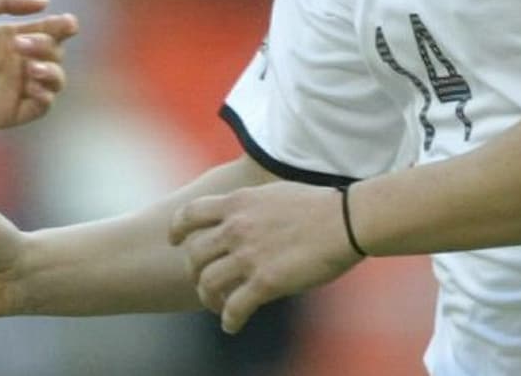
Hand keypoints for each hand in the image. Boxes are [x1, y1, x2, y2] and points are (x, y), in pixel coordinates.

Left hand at [0, 0, 78, 133]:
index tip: (66, 23)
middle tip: (21, 43)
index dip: (62, 26)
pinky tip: (31, 82)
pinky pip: (43, 106)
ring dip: (53, 70)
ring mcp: (14, 89)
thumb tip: (45, 3)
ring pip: (55, 80)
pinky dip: (46, 94)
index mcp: (7, 38)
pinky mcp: (10, 113)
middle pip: (55, 52)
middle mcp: (14, 63)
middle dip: (47, 44)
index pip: (47, 31)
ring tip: (31, 67)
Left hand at [167, 182, 361, 332]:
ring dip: (208, 297)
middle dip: (194, 270)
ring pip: (207, 281)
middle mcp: (236, 227)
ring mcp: (248, 255)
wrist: (346, 219)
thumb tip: (239, 215)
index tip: (174, 241)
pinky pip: (234, 307)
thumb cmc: (318, 206)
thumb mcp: (272, 193)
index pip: (190, 214)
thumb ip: (249, 205)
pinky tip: (232, 325)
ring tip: (218, 306)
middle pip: (193, 253)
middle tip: (203, 281)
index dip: (177, 229)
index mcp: (237, 203)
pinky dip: (229, 320)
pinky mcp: (266, 281)